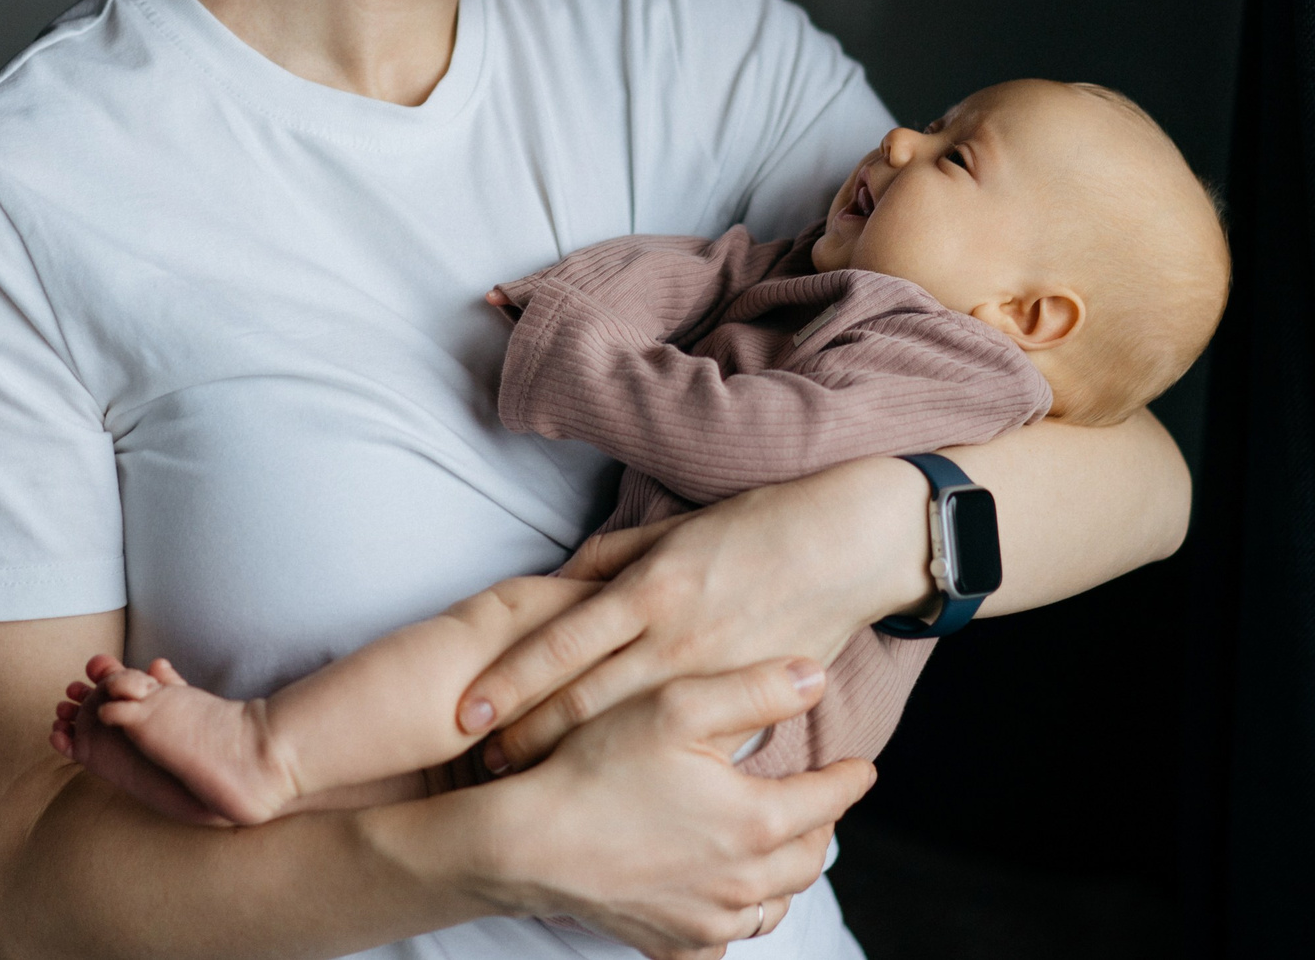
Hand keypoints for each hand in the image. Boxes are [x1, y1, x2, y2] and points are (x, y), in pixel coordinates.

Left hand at [457, 456, 930, 769]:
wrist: (848, 543)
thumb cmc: (756, 526)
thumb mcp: (672, 528)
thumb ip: (609, 560)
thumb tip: (555, 586)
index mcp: (649, 585)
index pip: (560, 642)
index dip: (509, 681)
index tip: (466, 713)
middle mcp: (675, 635)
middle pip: (583, 698)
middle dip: (528, 737)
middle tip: (482, 765)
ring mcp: (713, 673)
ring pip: (628, 728)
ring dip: (573, 757)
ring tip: (527, 783)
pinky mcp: (748, 700)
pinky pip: (692, 742)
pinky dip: (649, 765)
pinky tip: (616, 786)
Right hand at [460, 656, 875, 958]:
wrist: (528, 841)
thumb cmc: (597, 765)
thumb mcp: (676, 704)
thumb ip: (755, 689)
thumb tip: (816, 679)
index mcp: (756, 821)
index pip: (829, 799)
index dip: (849, 777)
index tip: (861, 766)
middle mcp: (743, 882)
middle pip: (809, 858)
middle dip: (819, 825)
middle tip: (815, 801)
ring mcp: (707, 921)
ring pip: (772, 904)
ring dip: (781, 874)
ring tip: (772, 843)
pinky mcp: (671, 944)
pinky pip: (723, 944)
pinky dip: (733, 920)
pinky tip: (720, 897)